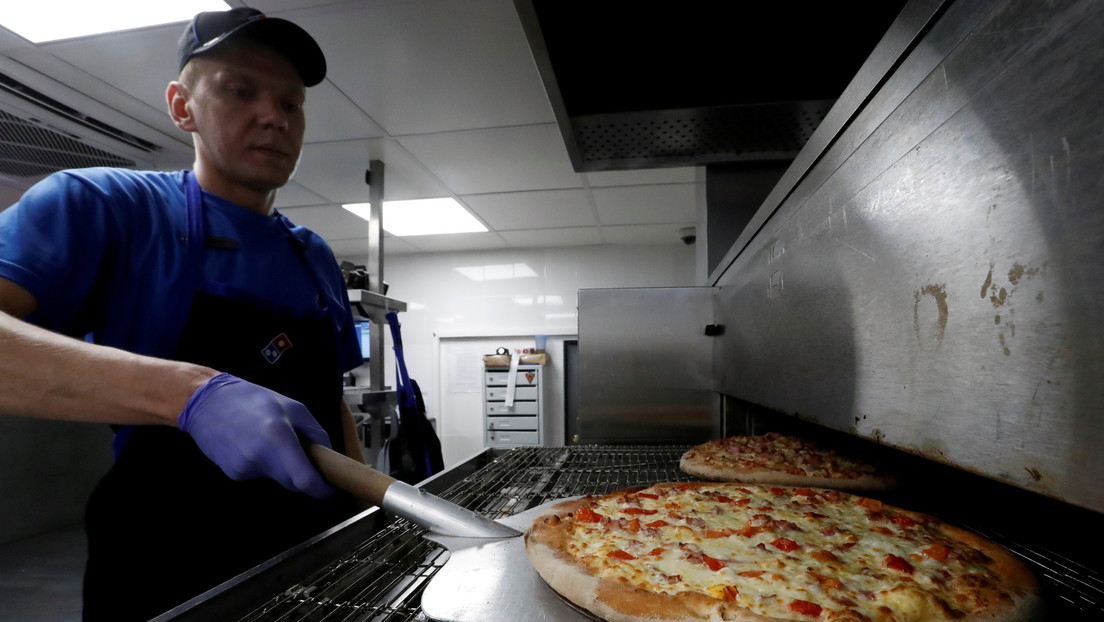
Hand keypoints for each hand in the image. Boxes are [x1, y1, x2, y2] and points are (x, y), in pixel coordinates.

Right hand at [178, 372, 334, 498]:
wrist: (207, 402)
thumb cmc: (253, 399)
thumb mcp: (293, 407)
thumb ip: (315, 432)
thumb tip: (327, 455)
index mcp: (279, 437)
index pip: (304, 479)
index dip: (320, 489)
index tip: (328, 488)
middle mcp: (261, 457)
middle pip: (293, 483)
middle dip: (303, 475)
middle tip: (303, 456)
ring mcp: (245, 468)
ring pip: (276, 479)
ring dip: (282, 468)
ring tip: (270, 442)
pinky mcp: (233, 474)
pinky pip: (260, 475)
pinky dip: (264, 465)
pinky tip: (253, 446)